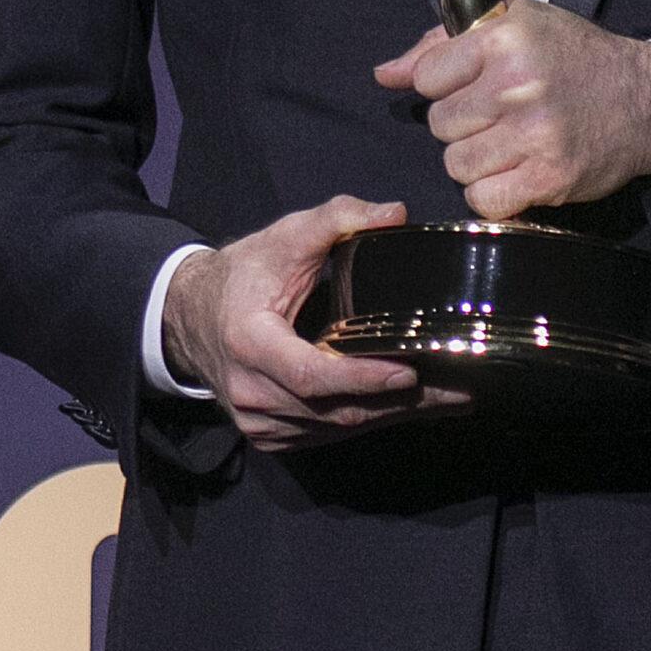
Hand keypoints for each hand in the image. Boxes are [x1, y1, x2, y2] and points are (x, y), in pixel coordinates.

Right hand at [162, 196, 466, 449]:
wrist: (190, 316)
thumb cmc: (243, 273)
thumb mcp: (284, 235)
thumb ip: (338, 218)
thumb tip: (396, 214)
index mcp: (250, 342)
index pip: (310, 374)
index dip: (361, 378)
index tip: (410, 373)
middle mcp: (252, 393)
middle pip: (335, 409)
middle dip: (401, 402)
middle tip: (460, 389)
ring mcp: (260, 422)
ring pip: (338, 427)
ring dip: (395, 416)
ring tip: (452, 399)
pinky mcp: (272, 436)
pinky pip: (329, 432)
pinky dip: (372, 420)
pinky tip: (413, 408)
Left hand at [375, 0, 650, 220]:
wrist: (645, 100)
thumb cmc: (575, 56)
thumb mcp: (515, 22)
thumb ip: (443, 42)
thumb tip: (385, 73)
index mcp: (505, 37)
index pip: (428, 75)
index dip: (442, 84)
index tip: (469, 84)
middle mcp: (517, 84)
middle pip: (439, 123)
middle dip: (460, 122)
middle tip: (496, 114)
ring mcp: (533, 135)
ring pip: (456, 164)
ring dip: (475, 158)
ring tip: (508, 142)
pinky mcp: (548, 178)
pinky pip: (482, 199)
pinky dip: (491, 192)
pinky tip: (515, 170)